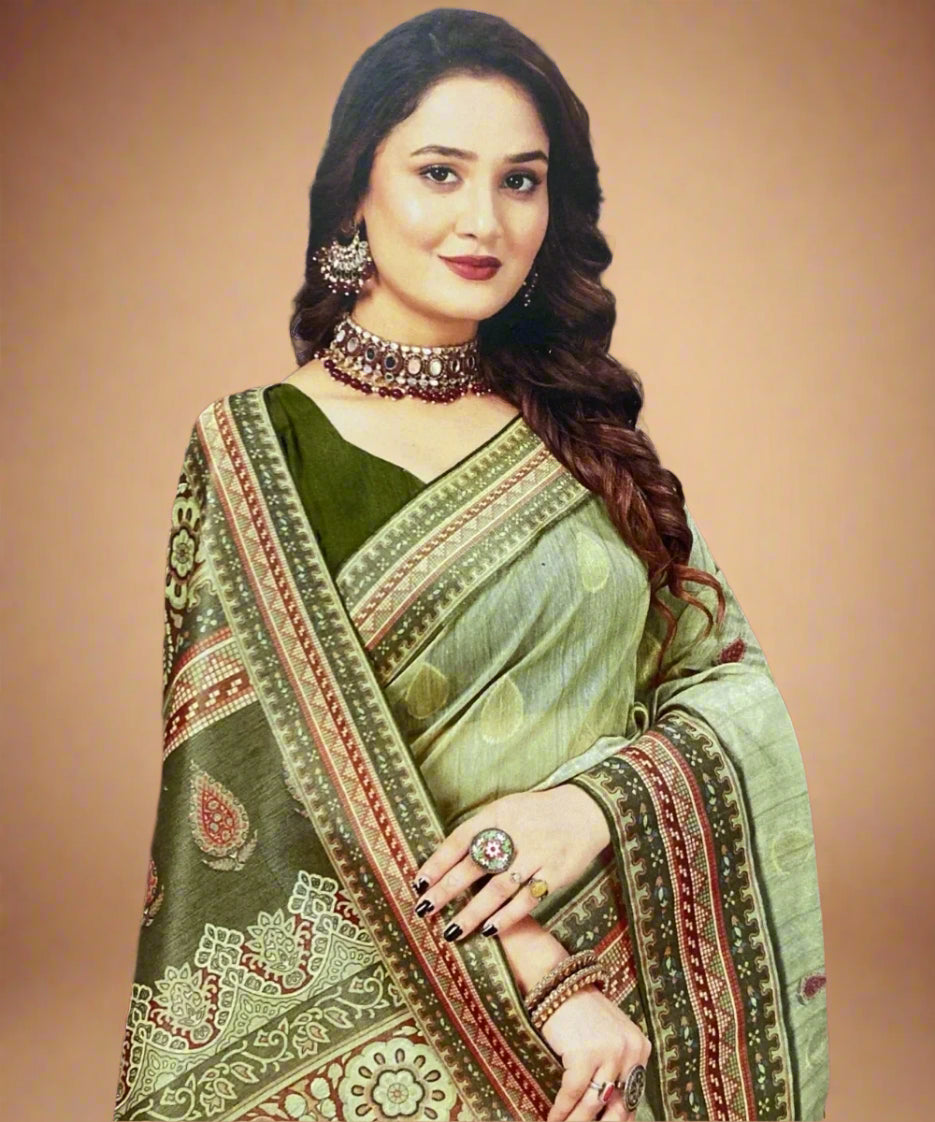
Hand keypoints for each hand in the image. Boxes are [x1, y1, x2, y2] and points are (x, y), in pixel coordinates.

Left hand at [411, 785, 610, 940]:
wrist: (587, 811)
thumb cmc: (538, 813)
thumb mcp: (508, 809)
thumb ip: (482, 830)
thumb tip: (447, 858)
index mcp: (499, 814)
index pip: (461, 839)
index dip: (438, 862)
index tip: (419, 884)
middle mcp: (516, 833)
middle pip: (474, 865)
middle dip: (446, 890)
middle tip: (425, 910)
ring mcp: (537, 853)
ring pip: (498, 888)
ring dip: (472, 912)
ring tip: (452, 931)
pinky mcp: (556, 873)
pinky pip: (527, 899)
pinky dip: (507, 916)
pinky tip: (489, 930)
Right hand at [540, 985, 650, 1121]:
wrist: (561, 984)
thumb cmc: (583, 1013)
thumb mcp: (610, 1038)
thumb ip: (617, 1068)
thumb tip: (609, 1110)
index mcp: (640, 1049)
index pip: (633, 1099)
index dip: (618, 1121)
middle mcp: (630, 1052)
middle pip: (617, 1108)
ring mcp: (609, 1053)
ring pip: (592, 1106)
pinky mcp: (584, 1054)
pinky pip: (573, 1093)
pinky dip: (561, 1110)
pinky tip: (553, 1119)